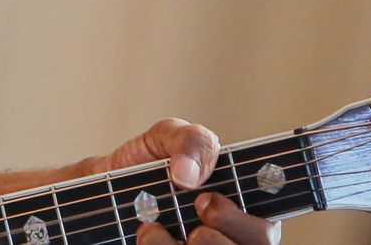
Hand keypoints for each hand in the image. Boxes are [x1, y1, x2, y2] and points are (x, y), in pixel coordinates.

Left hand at [91, 117, 280, 243]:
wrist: (103, 186)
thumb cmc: (146, 162)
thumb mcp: (167, 136)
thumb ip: (191, 141)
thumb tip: (191, 175)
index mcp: (243, 207)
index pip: (268, 229)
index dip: (249, 222)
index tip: (210, 200)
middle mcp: (231, 239)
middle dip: (224, 229)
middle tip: (195, 206)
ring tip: (154, 226)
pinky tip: (145, 234)